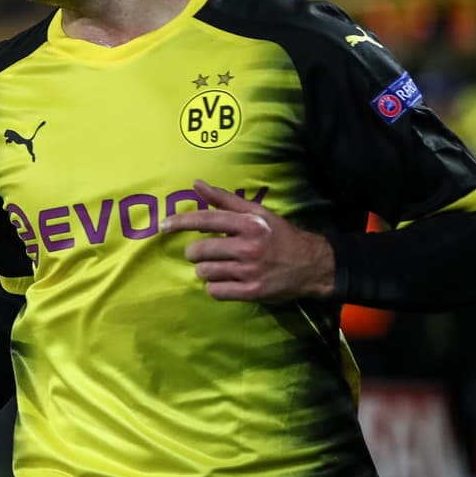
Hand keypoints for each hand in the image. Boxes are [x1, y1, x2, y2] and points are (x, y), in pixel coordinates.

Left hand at [160, 179, 335, 301]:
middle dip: (196, 253)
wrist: (312, 265)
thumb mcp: (257, 213)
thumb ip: (224, 199)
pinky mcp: (252, 292)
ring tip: (218, 267)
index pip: (206, 220)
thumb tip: (196, 184)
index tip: (163, 225)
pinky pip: (216, 291)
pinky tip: (224, 281)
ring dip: (205, 270)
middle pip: (200, 250)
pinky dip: (215, 287)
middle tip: (204, 253)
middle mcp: (249, 246)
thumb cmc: (279, 236)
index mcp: (249, 224)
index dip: (181, 222)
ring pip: (205, 272)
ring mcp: (250, 271)